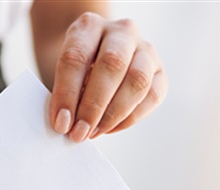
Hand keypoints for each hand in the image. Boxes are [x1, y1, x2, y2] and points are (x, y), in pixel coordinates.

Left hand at [49, 12, 167, 141]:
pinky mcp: (159, 72)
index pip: (76, 57)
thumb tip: (66, 124)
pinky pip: (152, 96)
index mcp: (88, 27)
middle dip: (93, 106)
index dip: (67, 93)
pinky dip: (130, 118)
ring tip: (93, 132)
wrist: (94, 57)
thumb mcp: (60, 73)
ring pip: (137, 81)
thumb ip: (62, 94)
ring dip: (113, 114)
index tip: (61, 122)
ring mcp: (145, 50)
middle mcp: (121, 32)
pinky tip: (109, 129)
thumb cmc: (74, 69)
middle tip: (79, 133)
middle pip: (112, 65)